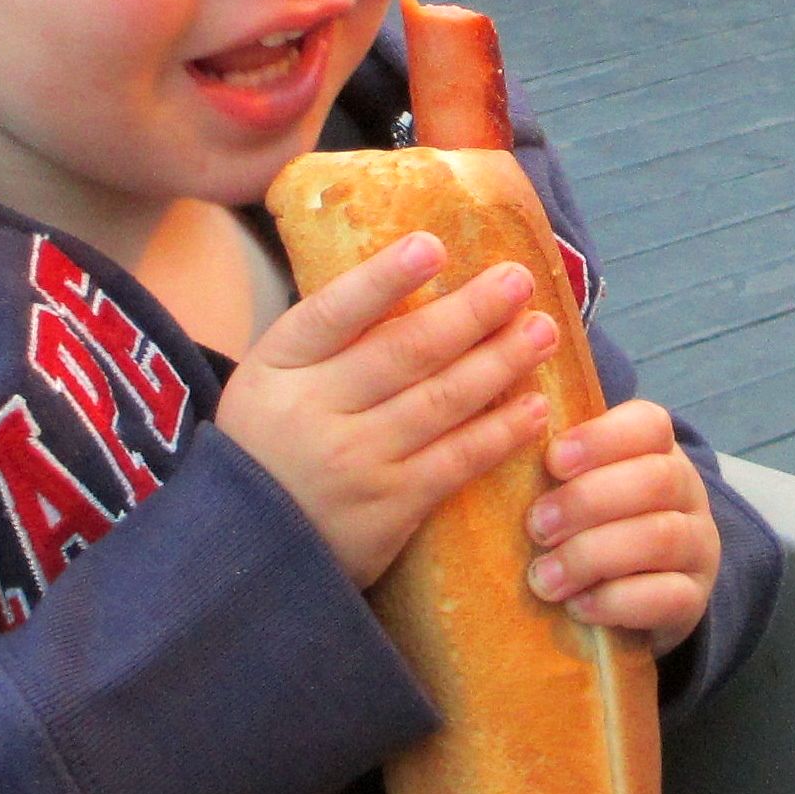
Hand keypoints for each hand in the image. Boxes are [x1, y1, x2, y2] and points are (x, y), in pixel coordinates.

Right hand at [218, 232, 558, 587]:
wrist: (252, 546)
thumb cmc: (273, 441)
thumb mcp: (273, 378)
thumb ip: (329, 335)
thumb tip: (410, 270)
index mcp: (279, 366)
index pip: (333, 312)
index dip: (384, 279)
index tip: (432, 246)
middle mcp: (314, 411)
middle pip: (402, 353)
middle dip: (469, 313)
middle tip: (519, 281)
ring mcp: (353, 464)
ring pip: (439, 403)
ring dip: (499, 363)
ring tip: (542, 332)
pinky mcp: (388, 511)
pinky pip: (454, 462)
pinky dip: (498, 433)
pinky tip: (534, 407)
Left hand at [521, 400, 718, 656]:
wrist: (635, 593)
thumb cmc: (589, 524)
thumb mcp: (577, 485)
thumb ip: (554, 464)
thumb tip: (495, 436)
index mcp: (657, 451)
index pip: (649, 424)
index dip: (601, 438)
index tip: (552, 461)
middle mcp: (687, 492)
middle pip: (656, 479)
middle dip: (587, 502)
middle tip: (535, 526)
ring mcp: (698, 546)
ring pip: (662, 537)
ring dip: (593, 555)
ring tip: (544, 577)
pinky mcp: (694, 598)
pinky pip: (669, 596)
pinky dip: (616, 601)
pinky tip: (577, 607)